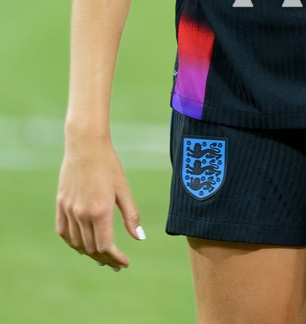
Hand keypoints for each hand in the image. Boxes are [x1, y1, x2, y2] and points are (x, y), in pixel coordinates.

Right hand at [56, 136, 144, 270]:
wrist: (85, 145)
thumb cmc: (109, 165)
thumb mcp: (123, 189)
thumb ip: (131, 215)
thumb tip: (139, 238)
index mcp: (100, 211)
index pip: (106, 246)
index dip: (116, 258)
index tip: (125, 263)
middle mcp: (82, 214)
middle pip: (92, 248)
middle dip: (105, 259)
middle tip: (116, 264)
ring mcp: (69, 210)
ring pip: (77, 244)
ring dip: (90, 254)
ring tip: (102, 257)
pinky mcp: (61, 204)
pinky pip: (64, 232)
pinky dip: (73, 243)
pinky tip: (82, 245)